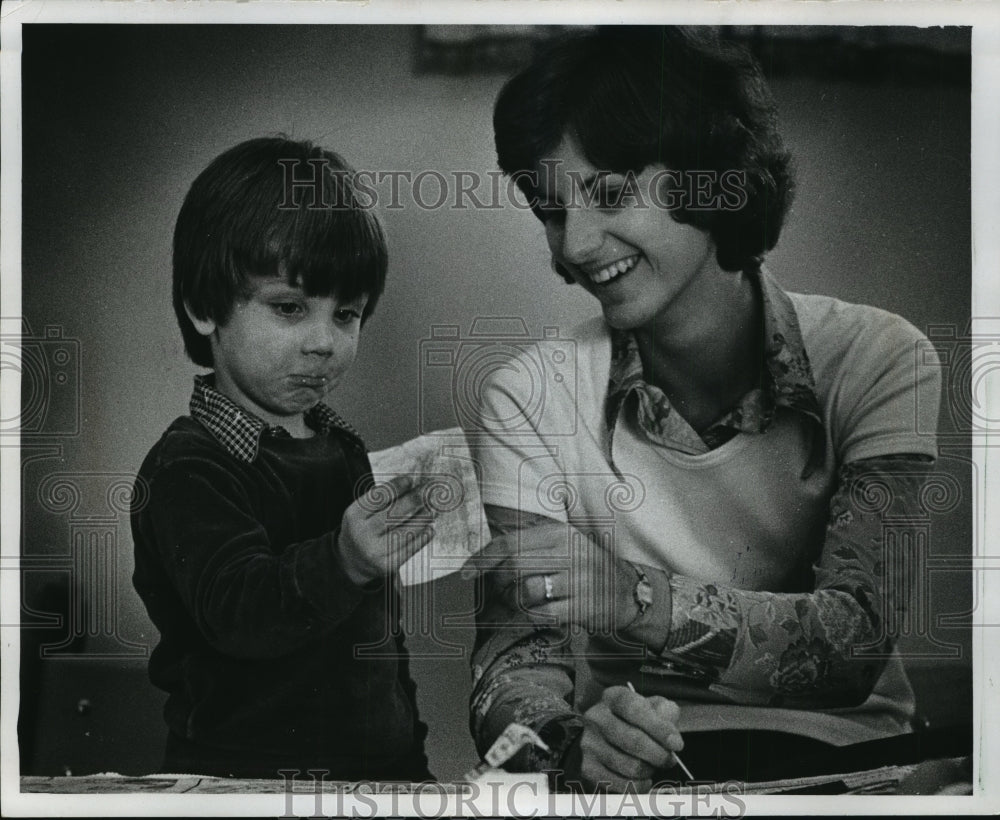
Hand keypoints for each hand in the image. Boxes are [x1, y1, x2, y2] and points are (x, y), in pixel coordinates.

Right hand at [337, 474, 432, 585]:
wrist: (352, 561)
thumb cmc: (363, 528)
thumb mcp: (363, 511)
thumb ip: (383, 498)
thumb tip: (413, 484)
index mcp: (354, 516)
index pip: (379, 497)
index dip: (397, 486)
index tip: (411, 479)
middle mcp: (362, 534)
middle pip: (394, 513)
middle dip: (414, 500)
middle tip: (428, 491)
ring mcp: (375, 551)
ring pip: (406, 531)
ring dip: (423, 518)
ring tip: (432, 509)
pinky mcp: (387, 565)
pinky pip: (411, 548)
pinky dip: (424, 536)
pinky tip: (430, 528)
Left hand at [473, 521, 642, 632]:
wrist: (628, 591)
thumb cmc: (585, 568)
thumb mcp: (564, 545)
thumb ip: (530, 547)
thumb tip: (484, 559)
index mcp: (560, 534)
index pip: (510, 543)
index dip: (482, 560)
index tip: (465, 574)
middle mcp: (570, 553)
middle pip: (514, 567)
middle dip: (497, 584)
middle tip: (496, 594)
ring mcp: (579, 580)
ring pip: (526, 592)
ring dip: (512, 603)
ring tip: (515, 605)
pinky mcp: (584, 607)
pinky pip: (542, 614)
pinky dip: (529, 617)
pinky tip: (531, 616)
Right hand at [568, 686, 683, 791]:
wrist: (607, 739)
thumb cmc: (635, 722)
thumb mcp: (652, 708)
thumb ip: (665, 712)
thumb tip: (669, 728)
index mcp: (613, 697)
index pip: (635, 709)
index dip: (659, 728)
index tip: (677, 744)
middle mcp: (596, 717)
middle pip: (634, 741)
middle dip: (659, 754)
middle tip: (669, 759)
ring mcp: (589, 742)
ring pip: (630, 766)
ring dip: (650, 770)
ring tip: (653, 765)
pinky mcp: (588, 767)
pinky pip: (622, 784)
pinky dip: (639, 785)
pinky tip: (644, 778)